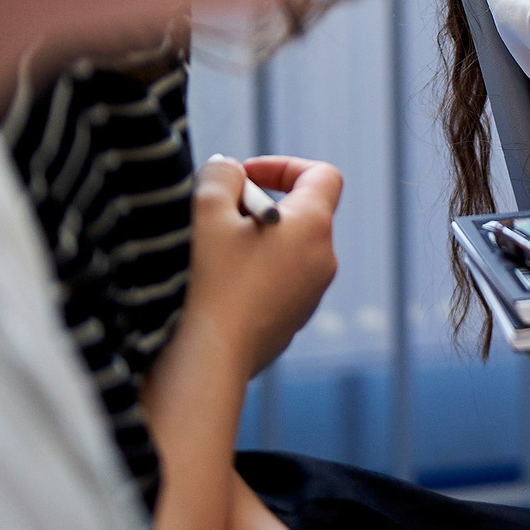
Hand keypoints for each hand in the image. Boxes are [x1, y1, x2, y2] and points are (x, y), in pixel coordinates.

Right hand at [184, 154, 340, 381]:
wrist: (205, 362)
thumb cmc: (206, 281)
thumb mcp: (205, 210)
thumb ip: (222, 176)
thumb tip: (231, 170)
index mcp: (314, 226)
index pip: (322, 175)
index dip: (284, 166)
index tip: (244, 177)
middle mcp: (323, 260)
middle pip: (300, 215)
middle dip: (258, 207)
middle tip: (215, 217)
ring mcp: (310, 297)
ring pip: (285, 253)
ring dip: (252, 244)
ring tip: (209, 255)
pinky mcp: (289, 325)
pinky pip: (274, 286)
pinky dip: (249, 278)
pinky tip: (211, 292)